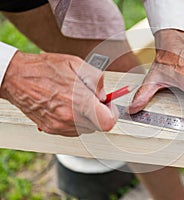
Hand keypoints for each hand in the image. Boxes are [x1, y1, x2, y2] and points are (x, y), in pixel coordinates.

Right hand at [0, 52, 118, 136]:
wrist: (16, 77)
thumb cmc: (45, 68)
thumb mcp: (77, 64)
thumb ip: (97, 81)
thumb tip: (105, 96)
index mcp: (78, 101)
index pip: (108, 122)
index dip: (112, 113)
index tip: (108, 105)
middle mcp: (69, 118)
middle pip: (99, 127)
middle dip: (100, 114)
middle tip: (92, 100)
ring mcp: (59, 126)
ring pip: (86, 129)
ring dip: (88, 118)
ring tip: (77, 101)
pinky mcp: (51, 129)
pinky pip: (73, 130)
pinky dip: (76, 121)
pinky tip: (68, 106)